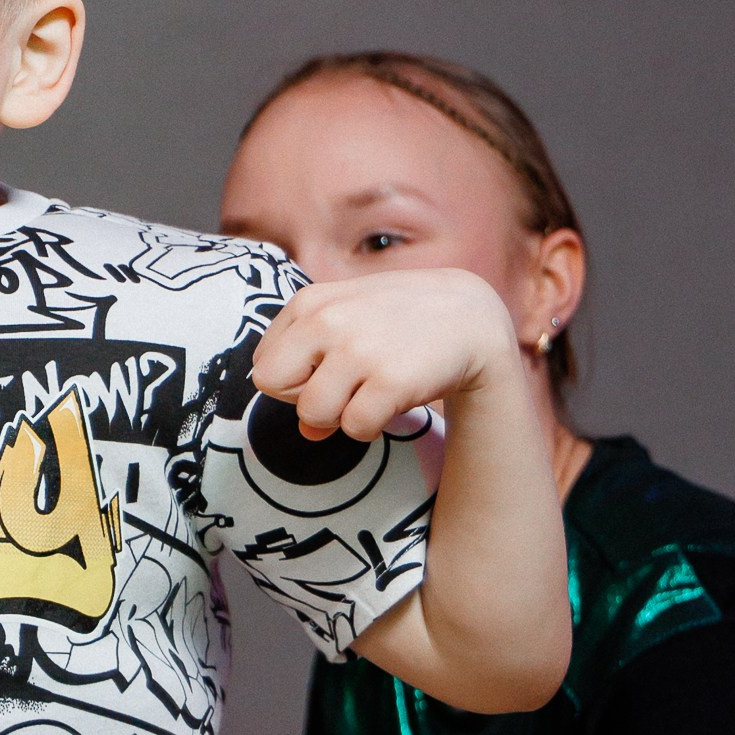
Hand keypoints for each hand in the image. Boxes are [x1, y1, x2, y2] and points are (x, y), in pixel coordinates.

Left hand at [254, 265, 518, 441]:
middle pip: (273, 386)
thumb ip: (313, 370)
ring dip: (338, 416)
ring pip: (312, 414)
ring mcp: (358, 350)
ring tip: (367, 395)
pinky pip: (355, 428)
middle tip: (340, 389)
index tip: (324, 372)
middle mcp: (327, 321)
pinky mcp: (390, 380)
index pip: (264, 363)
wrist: (470, 316)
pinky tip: (389, 404)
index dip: (291, 378)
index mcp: (309, 303)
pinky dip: (370, 427)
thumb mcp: (348, 328)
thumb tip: (307, 432)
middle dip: (302, 398)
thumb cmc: (398, 322)